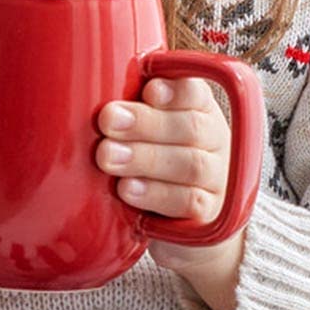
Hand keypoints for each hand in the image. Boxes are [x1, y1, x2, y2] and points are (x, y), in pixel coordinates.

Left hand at [95, 75, 243, 280]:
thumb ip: (131, 107)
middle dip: (146, 123)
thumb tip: (92, 83)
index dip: (175, 90)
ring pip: (190, 165)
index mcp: (200, 109)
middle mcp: (215, 141)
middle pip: (191, 127)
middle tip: (108, 121)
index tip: (148, 90)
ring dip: (145, 158)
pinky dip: (156, 194)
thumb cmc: (155, 162)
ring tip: (107, 157)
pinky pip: (188, 202)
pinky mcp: (209, 215)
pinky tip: (128, 189)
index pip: (196, 92)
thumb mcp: (147, 130)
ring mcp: (216, 179)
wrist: (184, 225)